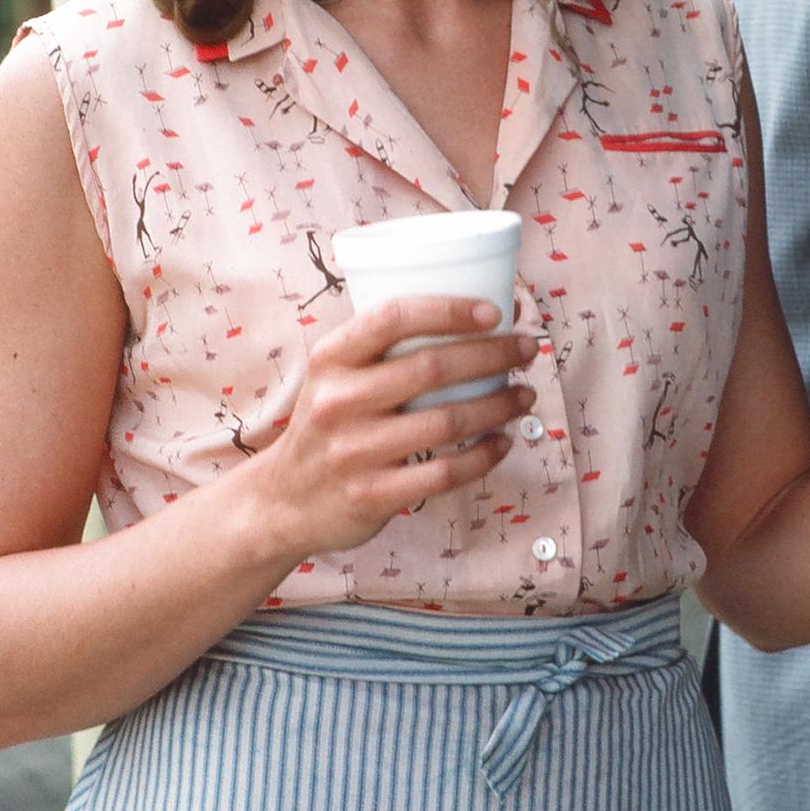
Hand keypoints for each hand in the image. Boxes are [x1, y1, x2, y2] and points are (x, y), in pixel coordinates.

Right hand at [246, 296, 537, 565]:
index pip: (392, 317)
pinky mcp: (372, 496)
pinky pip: (444, 473)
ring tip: (524, 394)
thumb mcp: (334, 376)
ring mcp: (355, 452)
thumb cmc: (328, 423)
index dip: (449, 309)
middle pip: (432, 368)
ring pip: (447, 422)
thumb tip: (478, 316)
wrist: (283, 500)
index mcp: (330, 359)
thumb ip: (382, 348)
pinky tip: (501, 442)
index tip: (495, 311)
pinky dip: (483, 456)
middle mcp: (338, 402)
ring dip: (498, 405)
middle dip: (493, 355)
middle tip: (526, 349)